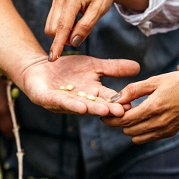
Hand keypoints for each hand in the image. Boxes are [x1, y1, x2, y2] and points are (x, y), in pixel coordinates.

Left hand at [19, 55, 139, 116]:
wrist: (40, 67)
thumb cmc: (68, 68)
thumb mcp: (94, 65)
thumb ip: (113, 68)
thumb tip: (138, 67)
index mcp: (93, 94)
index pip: (109, 99)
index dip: (119, 102)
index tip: (133, 105)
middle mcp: (81, 101)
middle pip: (97, 106)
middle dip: (109, 110)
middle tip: (122, 113)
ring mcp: (65, 102)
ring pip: (81, 107)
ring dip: (93, 110)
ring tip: (105, 112)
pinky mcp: (49, 99)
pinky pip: (62, 102)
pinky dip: (71, 105)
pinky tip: (81, 107)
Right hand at [45, 0, 147, 60]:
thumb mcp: (99, 11)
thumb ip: (86, 27)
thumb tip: (73, 42)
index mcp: (71, 0)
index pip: (61, 28)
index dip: (57, 45)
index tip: (52, 58)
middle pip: (53, 30)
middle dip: (64, 38)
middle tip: (82, 32)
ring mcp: (56, 0)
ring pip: (51, 27)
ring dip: (63, 33)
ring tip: (79, 24)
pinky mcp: (56, 3)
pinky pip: (53, 22)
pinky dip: (63, 27)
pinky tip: (75, 21)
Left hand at [102, 70, 178, 143]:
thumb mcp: (155, 80)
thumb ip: (133, 90)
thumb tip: (115, 98)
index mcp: (153, 107)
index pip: (123, 120)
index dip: (111, 117)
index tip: (106, 110)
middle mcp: (159, 122)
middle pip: (127, 130)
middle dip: (119, 121)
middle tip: (119, 109)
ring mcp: (165, 130)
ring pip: (136, 137)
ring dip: (129, 127)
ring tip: (132, 113)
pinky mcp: (170, 132)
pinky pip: (147, 138)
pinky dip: (141, 131)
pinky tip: (143, 117)